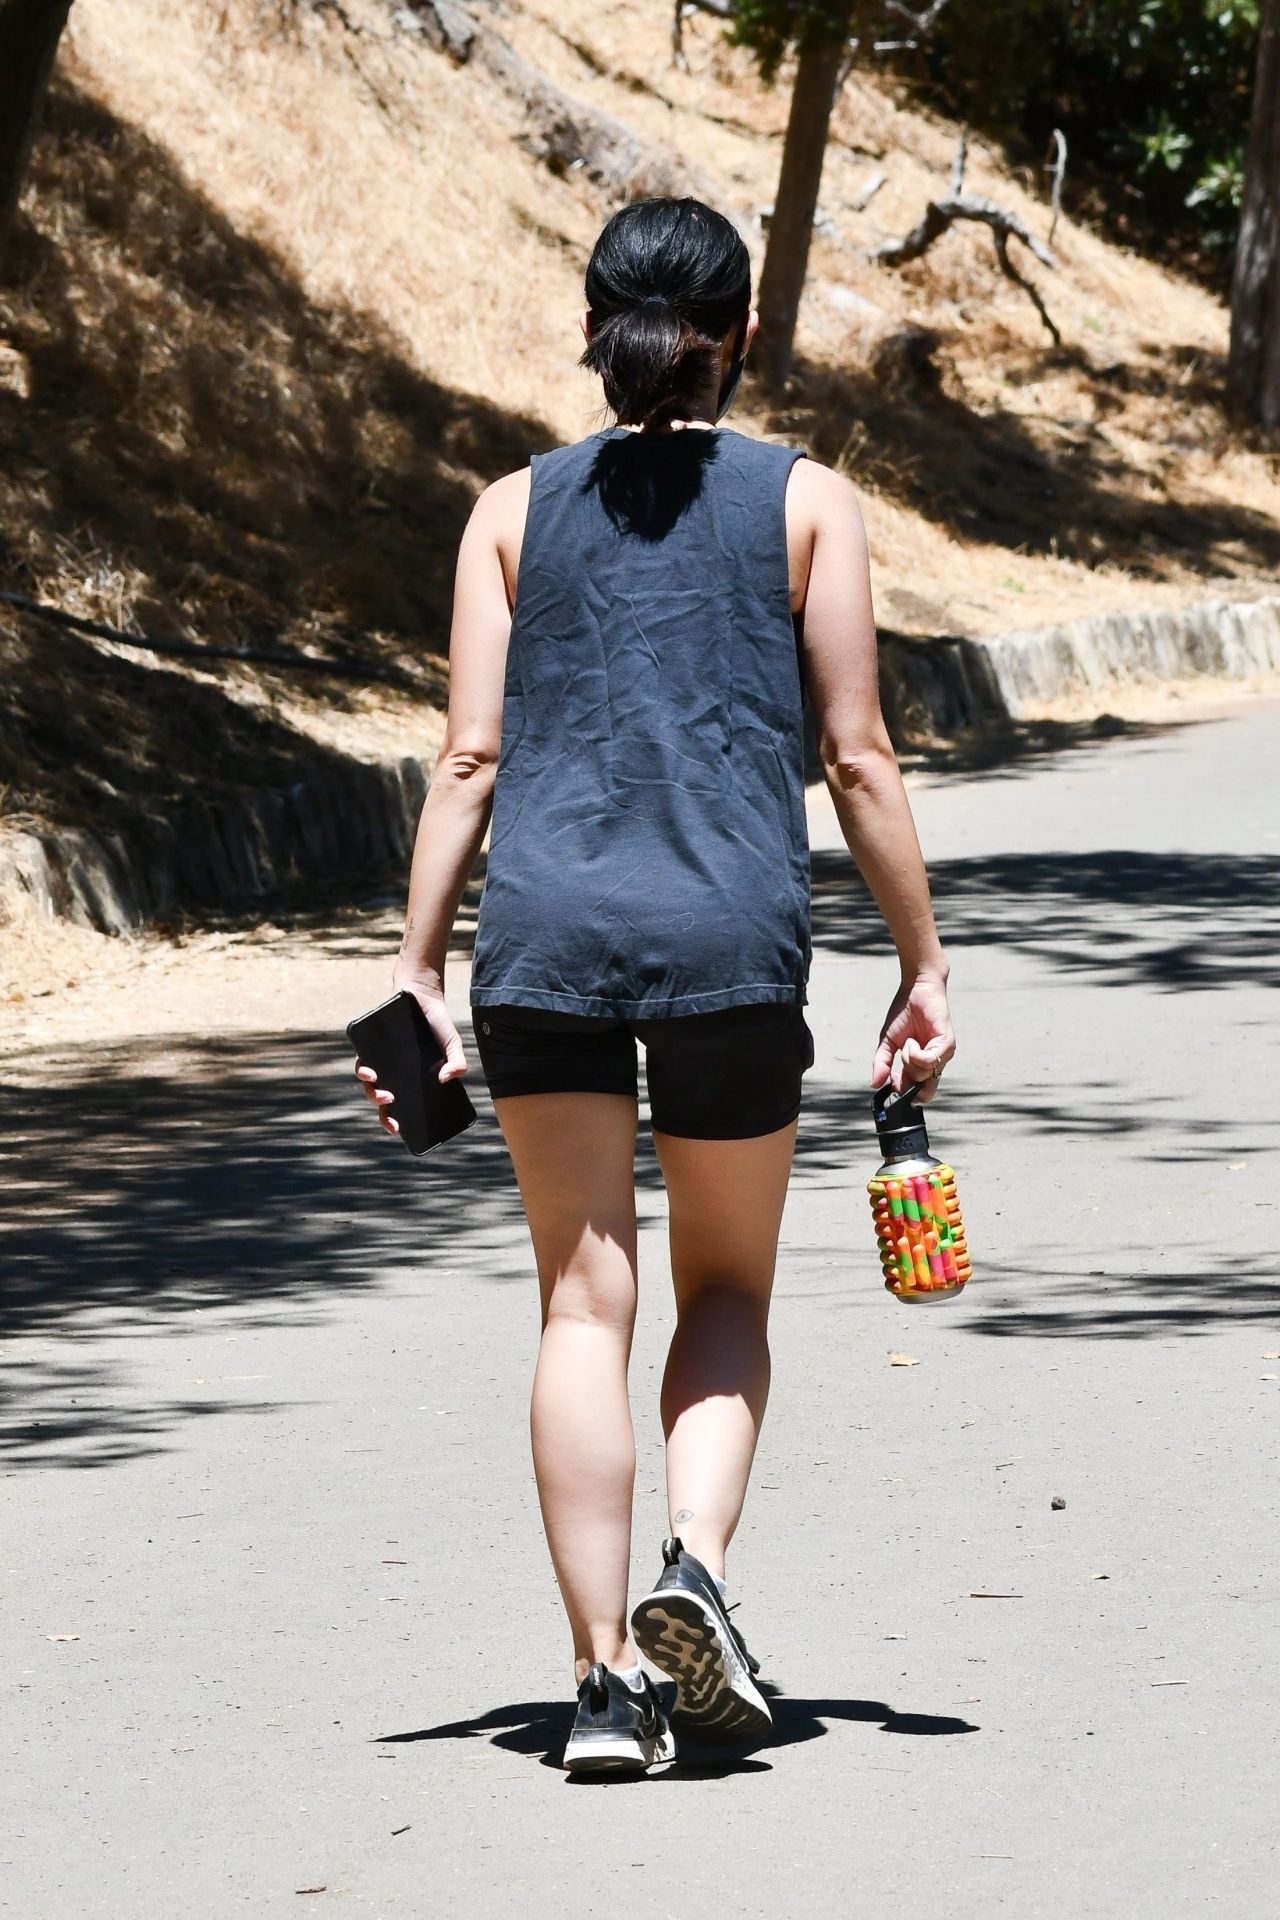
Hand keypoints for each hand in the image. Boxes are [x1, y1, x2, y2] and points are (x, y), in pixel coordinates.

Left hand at [354, 972, 469, 1136]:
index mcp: (409, 1079)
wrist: (422, 994)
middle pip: (381, 1097)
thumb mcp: (452, 1044)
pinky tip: (369, 1070)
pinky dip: (362, 1068)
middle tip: (391, 1107)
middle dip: (382, 1109)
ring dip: (371, 1091)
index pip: (398, 1106)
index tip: (398, 1129)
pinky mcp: (369, 1045)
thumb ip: (456, 1062)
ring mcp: (379, 1060)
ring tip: (382, 1093)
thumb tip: (445, 1080)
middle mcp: (391, 1072)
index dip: (394, 1120)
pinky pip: (360, 1061)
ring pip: (368, 1082)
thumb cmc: (436, 1023)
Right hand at [871, 972, 954, 1105]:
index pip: (917, 1093)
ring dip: (909, 1060)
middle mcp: (936, 1063)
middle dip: (906, 1082)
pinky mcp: (948, 1045)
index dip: (902, 1091)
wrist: (916, 989)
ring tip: (908, 1042)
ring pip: (924, 1076)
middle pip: (925, 1093)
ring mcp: (943, 1055)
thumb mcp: (887, 1042)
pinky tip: (912, 1040)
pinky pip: (929, 1062)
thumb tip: (874, 1084)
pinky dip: (915, 1054)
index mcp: (922, 1065)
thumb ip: (882, 1063)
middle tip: (899, 1065)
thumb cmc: (903, 1013)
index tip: (891, 1077)